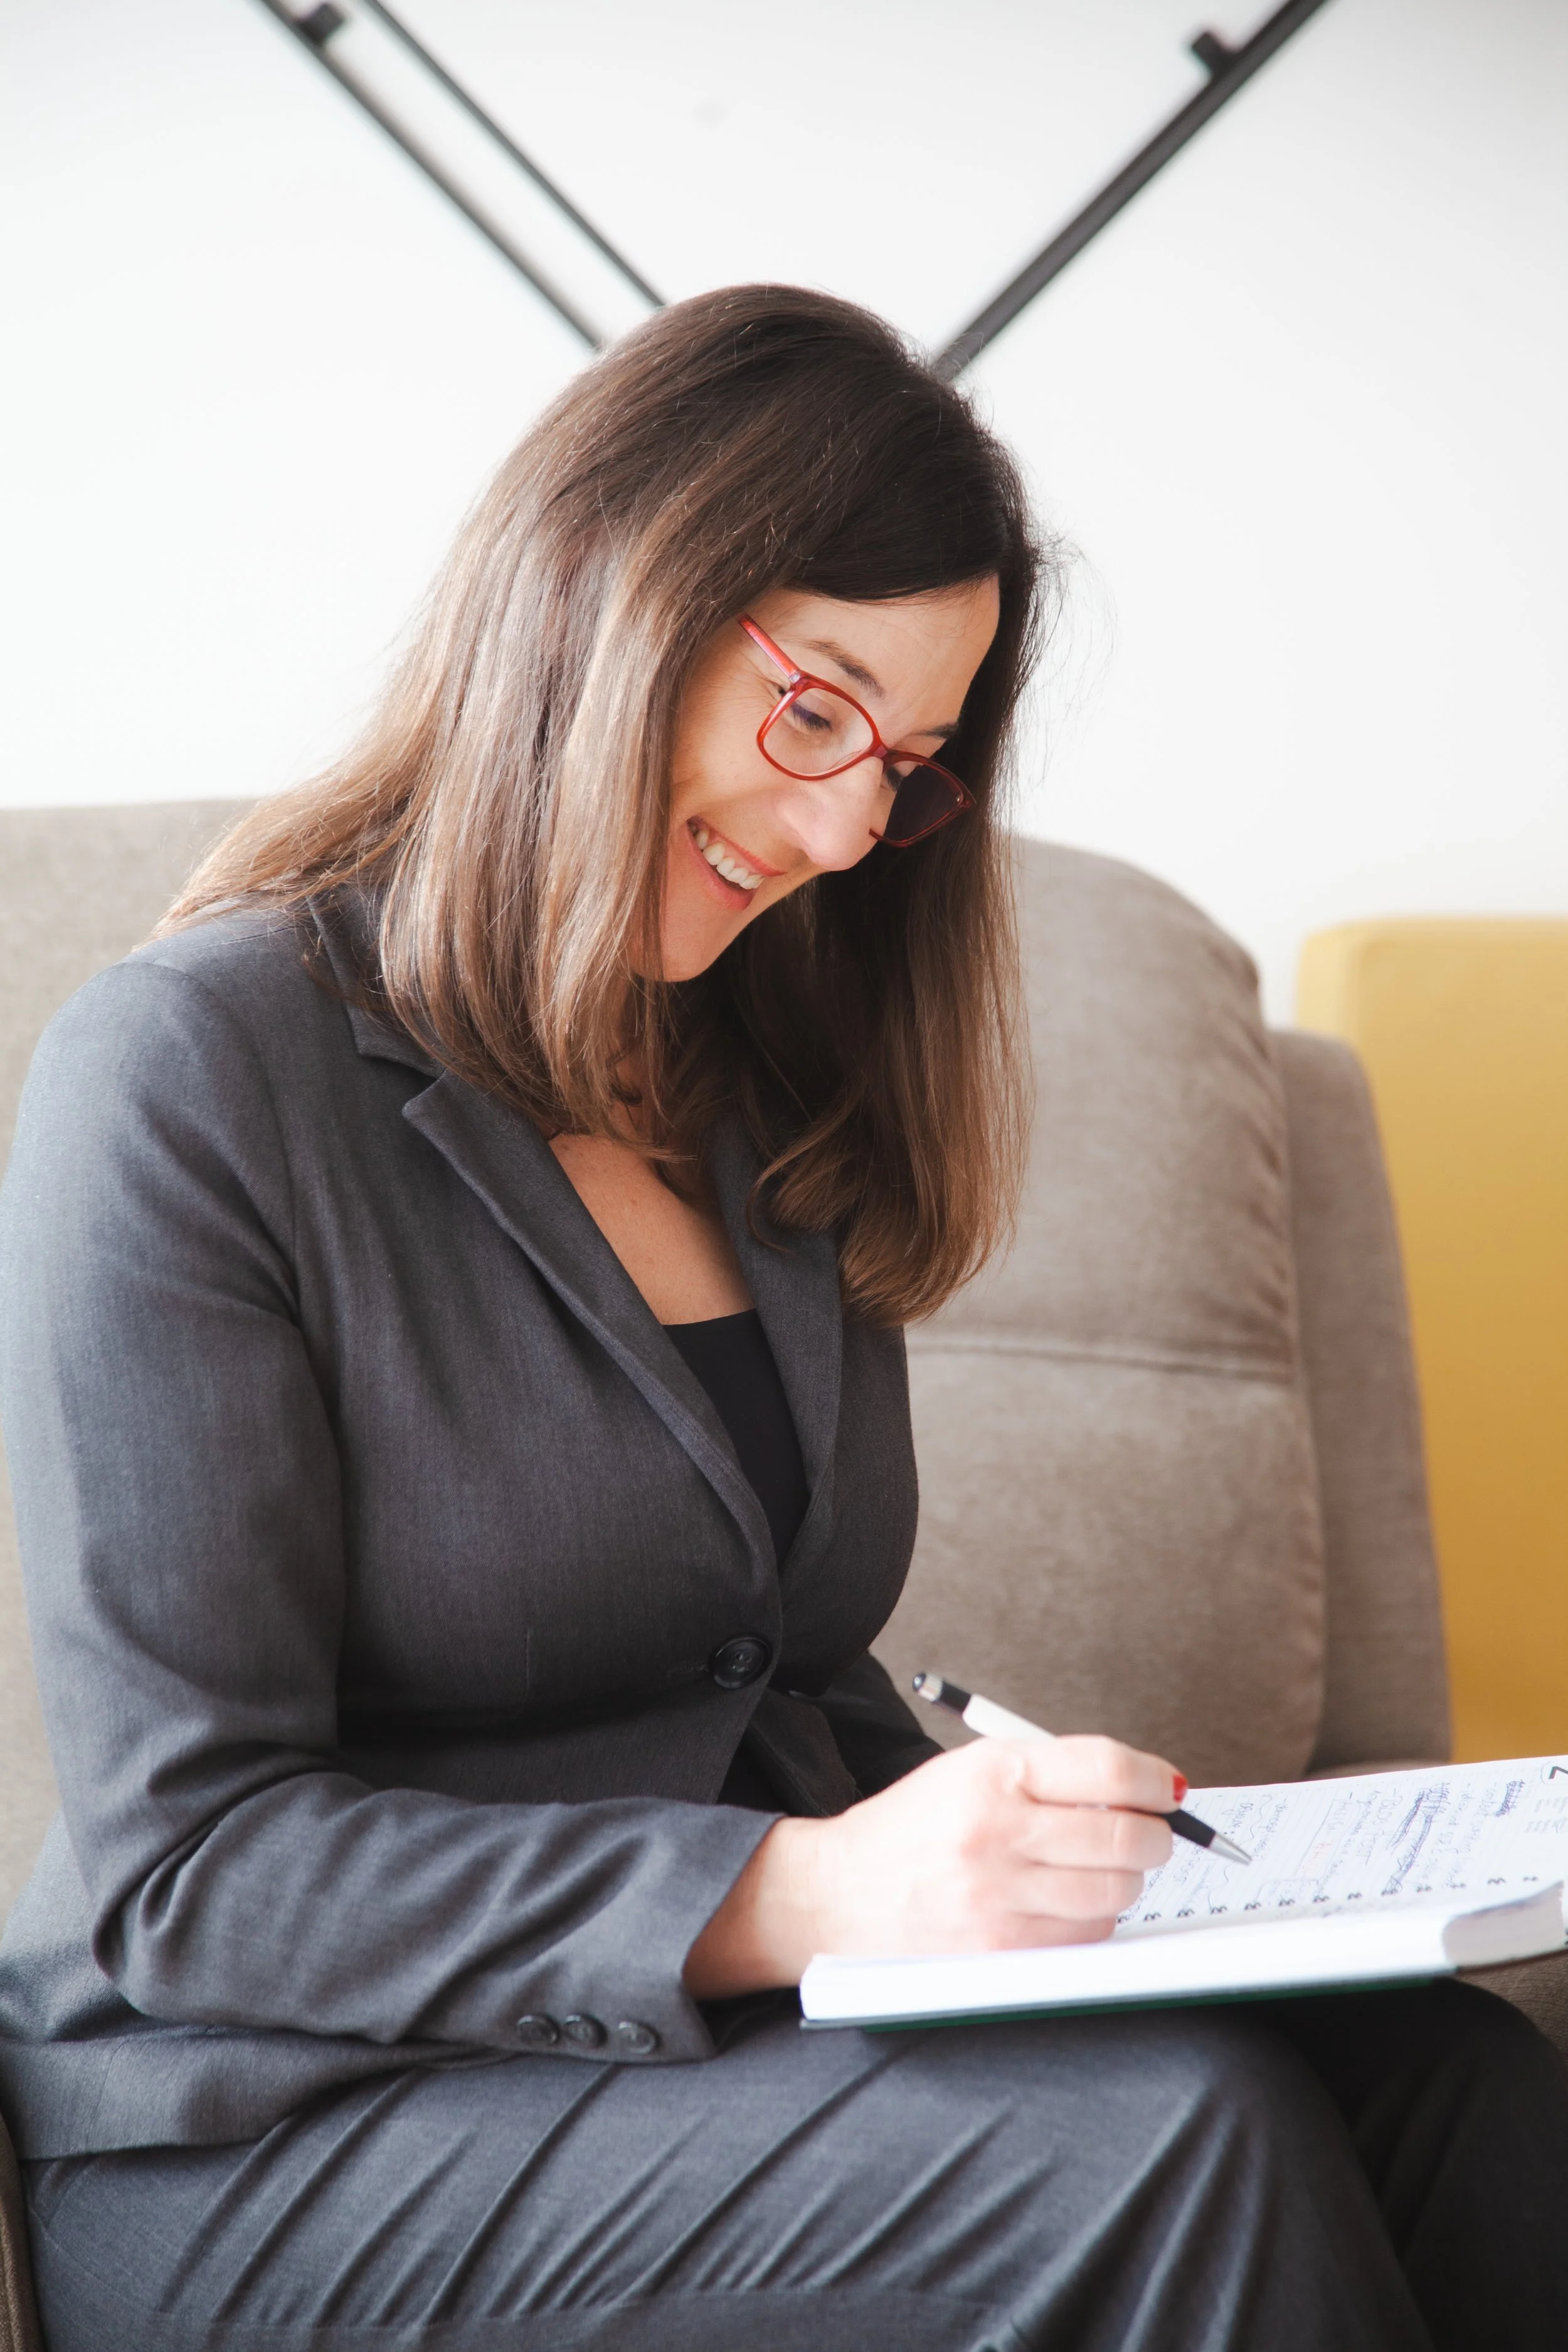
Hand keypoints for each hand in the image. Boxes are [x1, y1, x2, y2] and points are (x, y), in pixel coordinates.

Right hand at [685, 1734, 1178, 1997]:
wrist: (840, 1891)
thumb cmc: (917, 1826)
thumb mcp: (974, 1770)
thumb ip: (1055, 1773)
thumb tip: (1148, 1788)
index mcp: (992, 1772)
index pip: (1106, 1769)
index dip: (1153, 1780)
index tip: (1167, 1789)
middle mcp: (995, 1832)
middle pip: (1124, 1837)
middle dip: (1156, 1836)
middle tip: (1153, 1834)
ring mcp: (998, 1896)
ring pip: (1114, 1893)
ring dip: (1125, 1881)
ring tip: (1101, 1868)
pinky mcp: (999, 1948)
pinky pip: (1086, 1936)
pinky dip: (1093, 1919)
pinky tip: (1065, 1902)